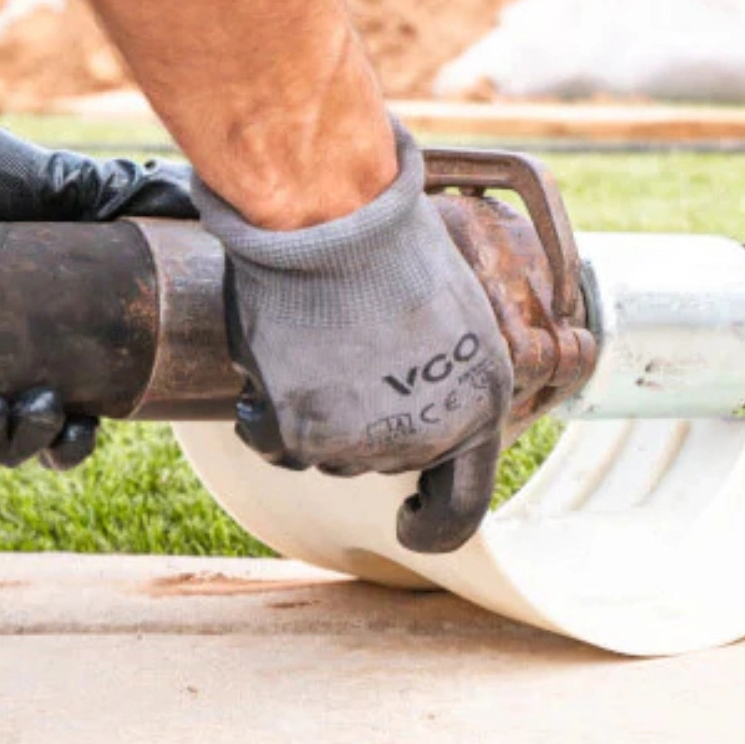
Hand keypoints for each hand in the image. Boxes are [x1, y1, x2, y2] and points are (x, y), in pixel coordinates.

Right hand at [198, 120, 513, 553]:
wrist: (335, 218)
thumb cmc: (394, 246)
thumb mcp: (456, 313)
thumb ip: (443, 373)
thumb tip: (418, 403)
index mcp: (481, 406)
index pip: (462, 507)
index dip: (433, 525)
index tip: (411, 521)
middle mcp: (426, 436)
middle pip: (382, 462)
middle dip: (364, 421)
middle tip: (349, 351)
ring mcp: (360, 443)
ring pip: (327, 451)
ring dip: (315, 408)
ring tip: (316, 337)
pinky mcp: (298, 433)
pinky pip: (271, 439)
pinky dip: (263, 409)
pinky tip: (271, 359)